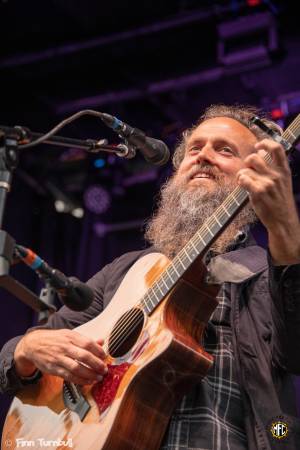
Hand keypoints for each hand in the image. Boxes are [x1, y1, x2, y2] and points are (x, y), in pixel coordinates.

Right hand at [14, 329, 106, 384]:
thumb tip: (101, 342)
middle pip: (84, 356)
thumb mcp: (69, 334)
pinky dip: (80, 380)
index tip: (105, 356)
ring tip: (98, 377)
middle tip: (104, 369)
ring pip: (76, 368)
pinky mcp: (54, 369)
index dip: (98, 351)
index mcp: (70, 336)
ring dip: (90, 374)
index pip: (87, 343)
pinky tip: (88, 381)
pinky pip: (68, 376)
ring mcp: (58, 358)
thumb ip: (85, 340)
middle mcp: (65, 347)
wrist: (33, 345)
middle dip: (96, 364)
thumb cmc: (54, 339)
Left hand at [237, 138, 299, 263]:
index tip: (258, 146)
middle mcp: (277, 175)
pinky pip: (243, 179)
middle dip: (247, 163)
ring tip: (245, 181)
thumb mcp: (283, 182)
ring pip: (246, 169)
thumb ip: (273, 170)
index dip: (265, 143)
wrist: (283, 220)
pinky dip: (240, 181)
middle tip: (248, 172)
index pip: (277, 148)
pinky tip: (242, 186)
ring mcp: (268, 183)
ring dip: (242, 174)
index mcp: (284, 170)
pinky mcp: (259, 192)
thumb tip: (258, 156)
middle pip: (254, 157)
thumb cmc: (280, 201)